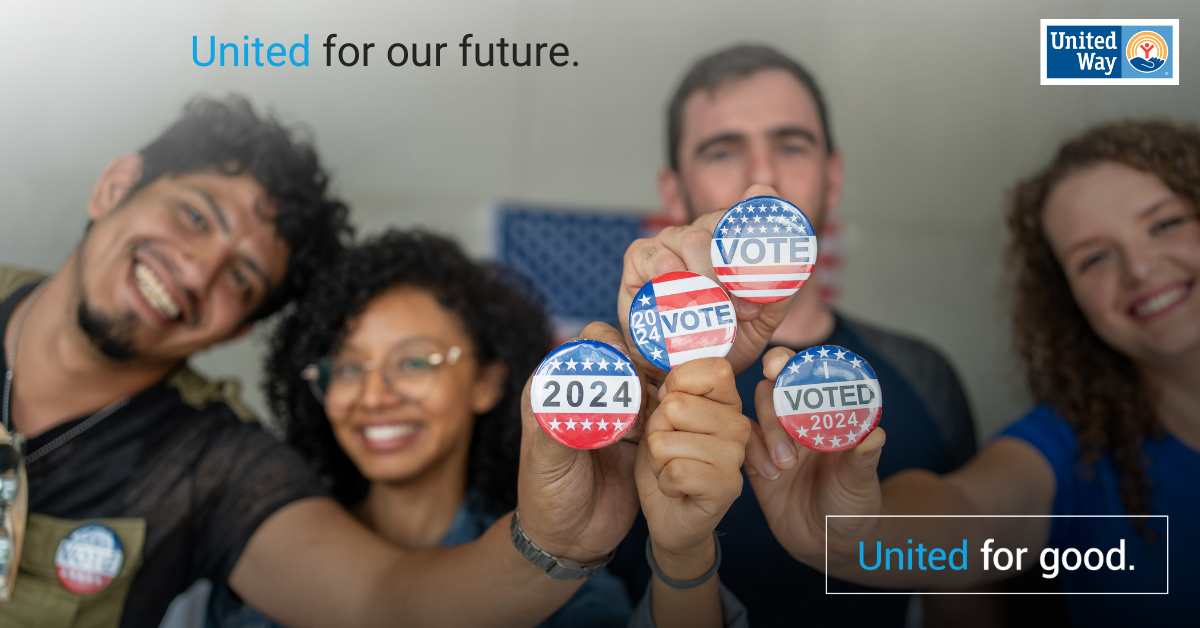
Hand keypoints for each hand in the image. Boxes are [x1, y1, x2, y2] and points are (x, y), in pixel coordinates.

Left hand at [516, 322, 643, 562]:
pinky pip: (662, 408)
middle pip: (625, 354)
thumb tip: (567, 398)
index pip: (588, 344)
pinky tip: (664, 427)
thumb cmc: (547, 499)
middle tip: (646, 389)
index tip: (626, 364)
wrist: (570, 539)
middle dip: (640, 364)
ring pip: (647, 378)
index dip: (610, 345)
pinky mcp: (642, 433)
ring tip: (651, 415)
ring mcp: (618, 411)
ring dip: (657, 388)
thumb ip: (555, 430)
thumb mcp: (545, 464)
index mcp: (557, 386)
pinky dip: (668, 411)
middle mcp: (591, 392)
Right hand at [618, 184, 797, 382]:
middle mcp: (701, 233)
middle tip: (743, 307)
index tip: (767, 206)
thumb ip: (778, 294)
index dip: (757, 206)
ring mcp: (669, 241)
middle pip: (720, 224)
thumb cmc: (721, 339)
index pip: (745, 211)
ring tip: (713, 312)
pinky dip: (671, 277)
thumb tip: (785, 276)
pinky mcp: (640, 256)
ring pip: (692, 239)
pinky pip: (656, 255)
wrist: (681, 369)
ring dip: (707, 278)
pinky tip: (679, 300)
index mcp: (730, 240)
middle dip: (734, 266)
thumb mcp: (761, 321)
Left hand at [636, 358, 748, 576]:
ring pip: (667, 441)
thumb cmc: (666, 460)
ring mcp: (736, 457)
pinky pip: (675, 472)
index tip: (672, 410)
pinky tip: (678, 489)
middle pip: (675, 406)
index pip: (711, 369)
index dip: (677, 384)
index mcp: (726, 401)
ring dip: (658, 460)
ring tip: (673, 469)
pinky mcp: (727, 487)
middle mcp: (738, 425)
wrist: (670, 515)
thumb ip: (667, 393)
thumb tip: (664, 386)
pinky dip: (664, 482)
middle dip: (657, 431)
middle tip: (670, 450)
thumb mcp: (660, 419)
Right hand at [743, 346, 885, 567]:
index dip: (789, 362)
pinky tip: (770, 476)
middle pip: (773, 389)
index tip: (778, 366)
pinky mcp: (755, 460)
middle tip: (787, 438)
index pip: (805, 374)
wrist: (828, 544)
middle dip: (773, 406)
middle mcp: (798, 419)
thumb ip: (864, 459)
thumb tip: (876, 434)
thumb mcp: (861, 483)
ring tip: (784, 467)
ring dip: (766, 433)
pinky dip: (751, 454)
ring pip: (754, 414)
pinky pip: (742, 443)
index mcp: (826, 413)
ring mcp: (774, 438)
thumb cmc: (852, 507)